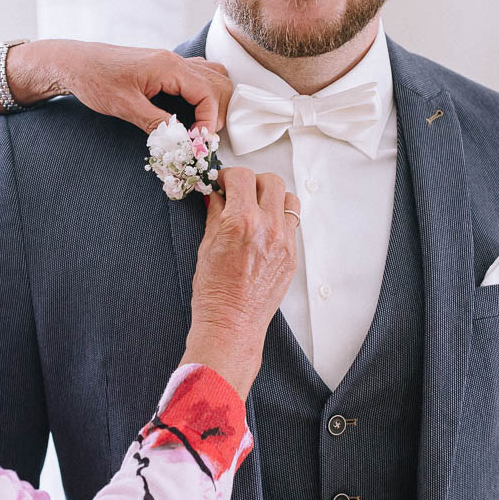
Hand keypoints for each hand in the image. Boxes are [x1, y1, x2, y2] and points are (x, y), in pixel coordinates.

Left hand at [7, 39, 231, 133]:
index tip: (199, 142)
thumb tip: (180, 141)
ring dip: (213, 102)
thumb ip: (156, 123)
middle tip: (200, 137)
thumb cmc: (94, 79)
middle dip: (216, 113)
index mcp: (169, 67)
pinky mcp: (163, 68)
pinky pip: (197, 76)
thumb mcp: (125, 106)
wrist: (74, 63)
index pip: (209, 93)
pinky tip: (189, 112)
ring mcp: (170, 62)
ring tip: (199, 127)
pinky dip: (202, 94)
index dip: (210, 121)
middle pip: (218, 84)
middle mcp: (174, 61)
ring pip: (212, 77)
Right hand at [180, 167, 299, 396]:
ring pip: (289, 199)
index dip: (228, 175)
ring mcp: (284, 241)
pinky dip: (278, 219)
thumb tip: (214, 195)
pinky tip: (263, 230)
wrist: (231, 323)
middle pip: (270, 180)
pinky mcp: (292, 256)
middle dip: (252, 181)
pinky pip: (291, 224)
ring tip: (257, 208)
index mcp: (241, 220)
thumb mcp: (206, 246)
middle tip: (239, 193)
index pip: (242, 177)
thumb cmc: (213, 290)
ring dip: (272, 196)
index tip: (222, 183)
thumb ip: (214, 214)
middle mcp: (267, 226)